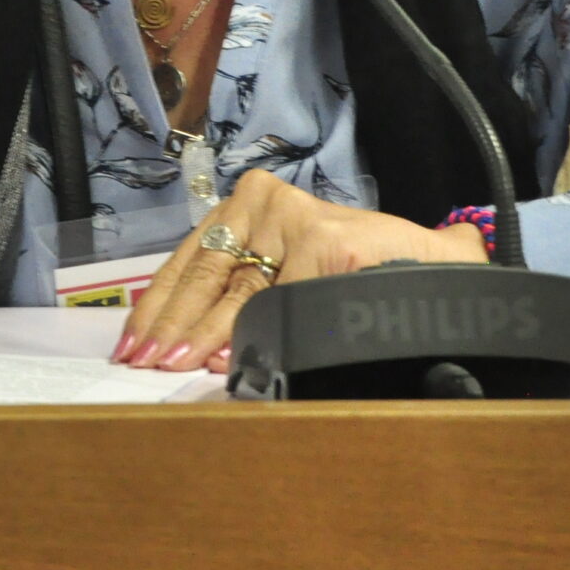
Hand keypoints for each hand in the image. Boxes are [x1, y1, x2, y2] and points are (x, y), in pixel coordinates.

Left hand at [115, 170, 487, 372]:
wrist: (435, 267)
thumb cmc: (358, 269)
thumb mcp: (286, 268)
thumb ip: (240, 291)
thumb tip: (184, 342)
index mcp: (252, 203)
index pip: (190, 257)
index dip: (159, 303)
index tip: (134, 341)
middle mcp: (270, 202)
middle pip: (206, 273)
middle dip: (172, 325)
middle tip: (145, 362)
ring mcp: (299, 221)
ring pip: (237, 292)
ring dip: (202, 337)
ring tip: (174, 367)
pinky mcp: (328, 244)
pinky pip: (279, 302)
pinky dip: (251, 335)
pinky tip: (228, 359)